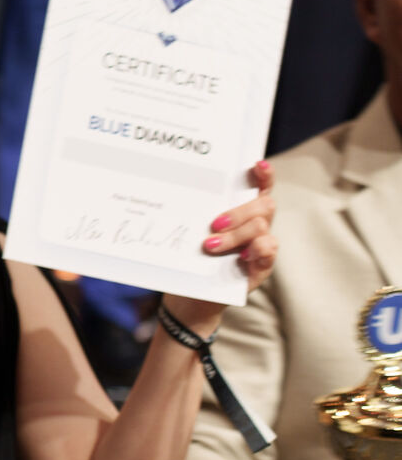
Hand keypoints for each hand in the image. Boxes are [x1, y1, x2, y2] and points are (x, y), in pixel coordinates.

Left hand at [163, 159, 278, 334]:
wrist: (192, 295)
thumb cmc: (193, 258)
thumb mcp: (193, 233)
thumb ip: (199, 214)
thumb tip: (189, 190)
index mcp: (241, 210)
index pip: (260, 186)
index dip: (264, 174)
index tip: (257, 164)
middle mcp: (256, 224)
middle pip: (263, 204)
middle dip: (238, 212)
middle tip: (213, 224)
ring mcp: (260, 244)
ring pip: (260, 226)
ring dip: (235, 235)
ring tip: (210, 246)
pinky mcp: (261, 266)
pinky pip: (269, 250)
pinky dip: (257, 250)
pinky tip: (241, 257)